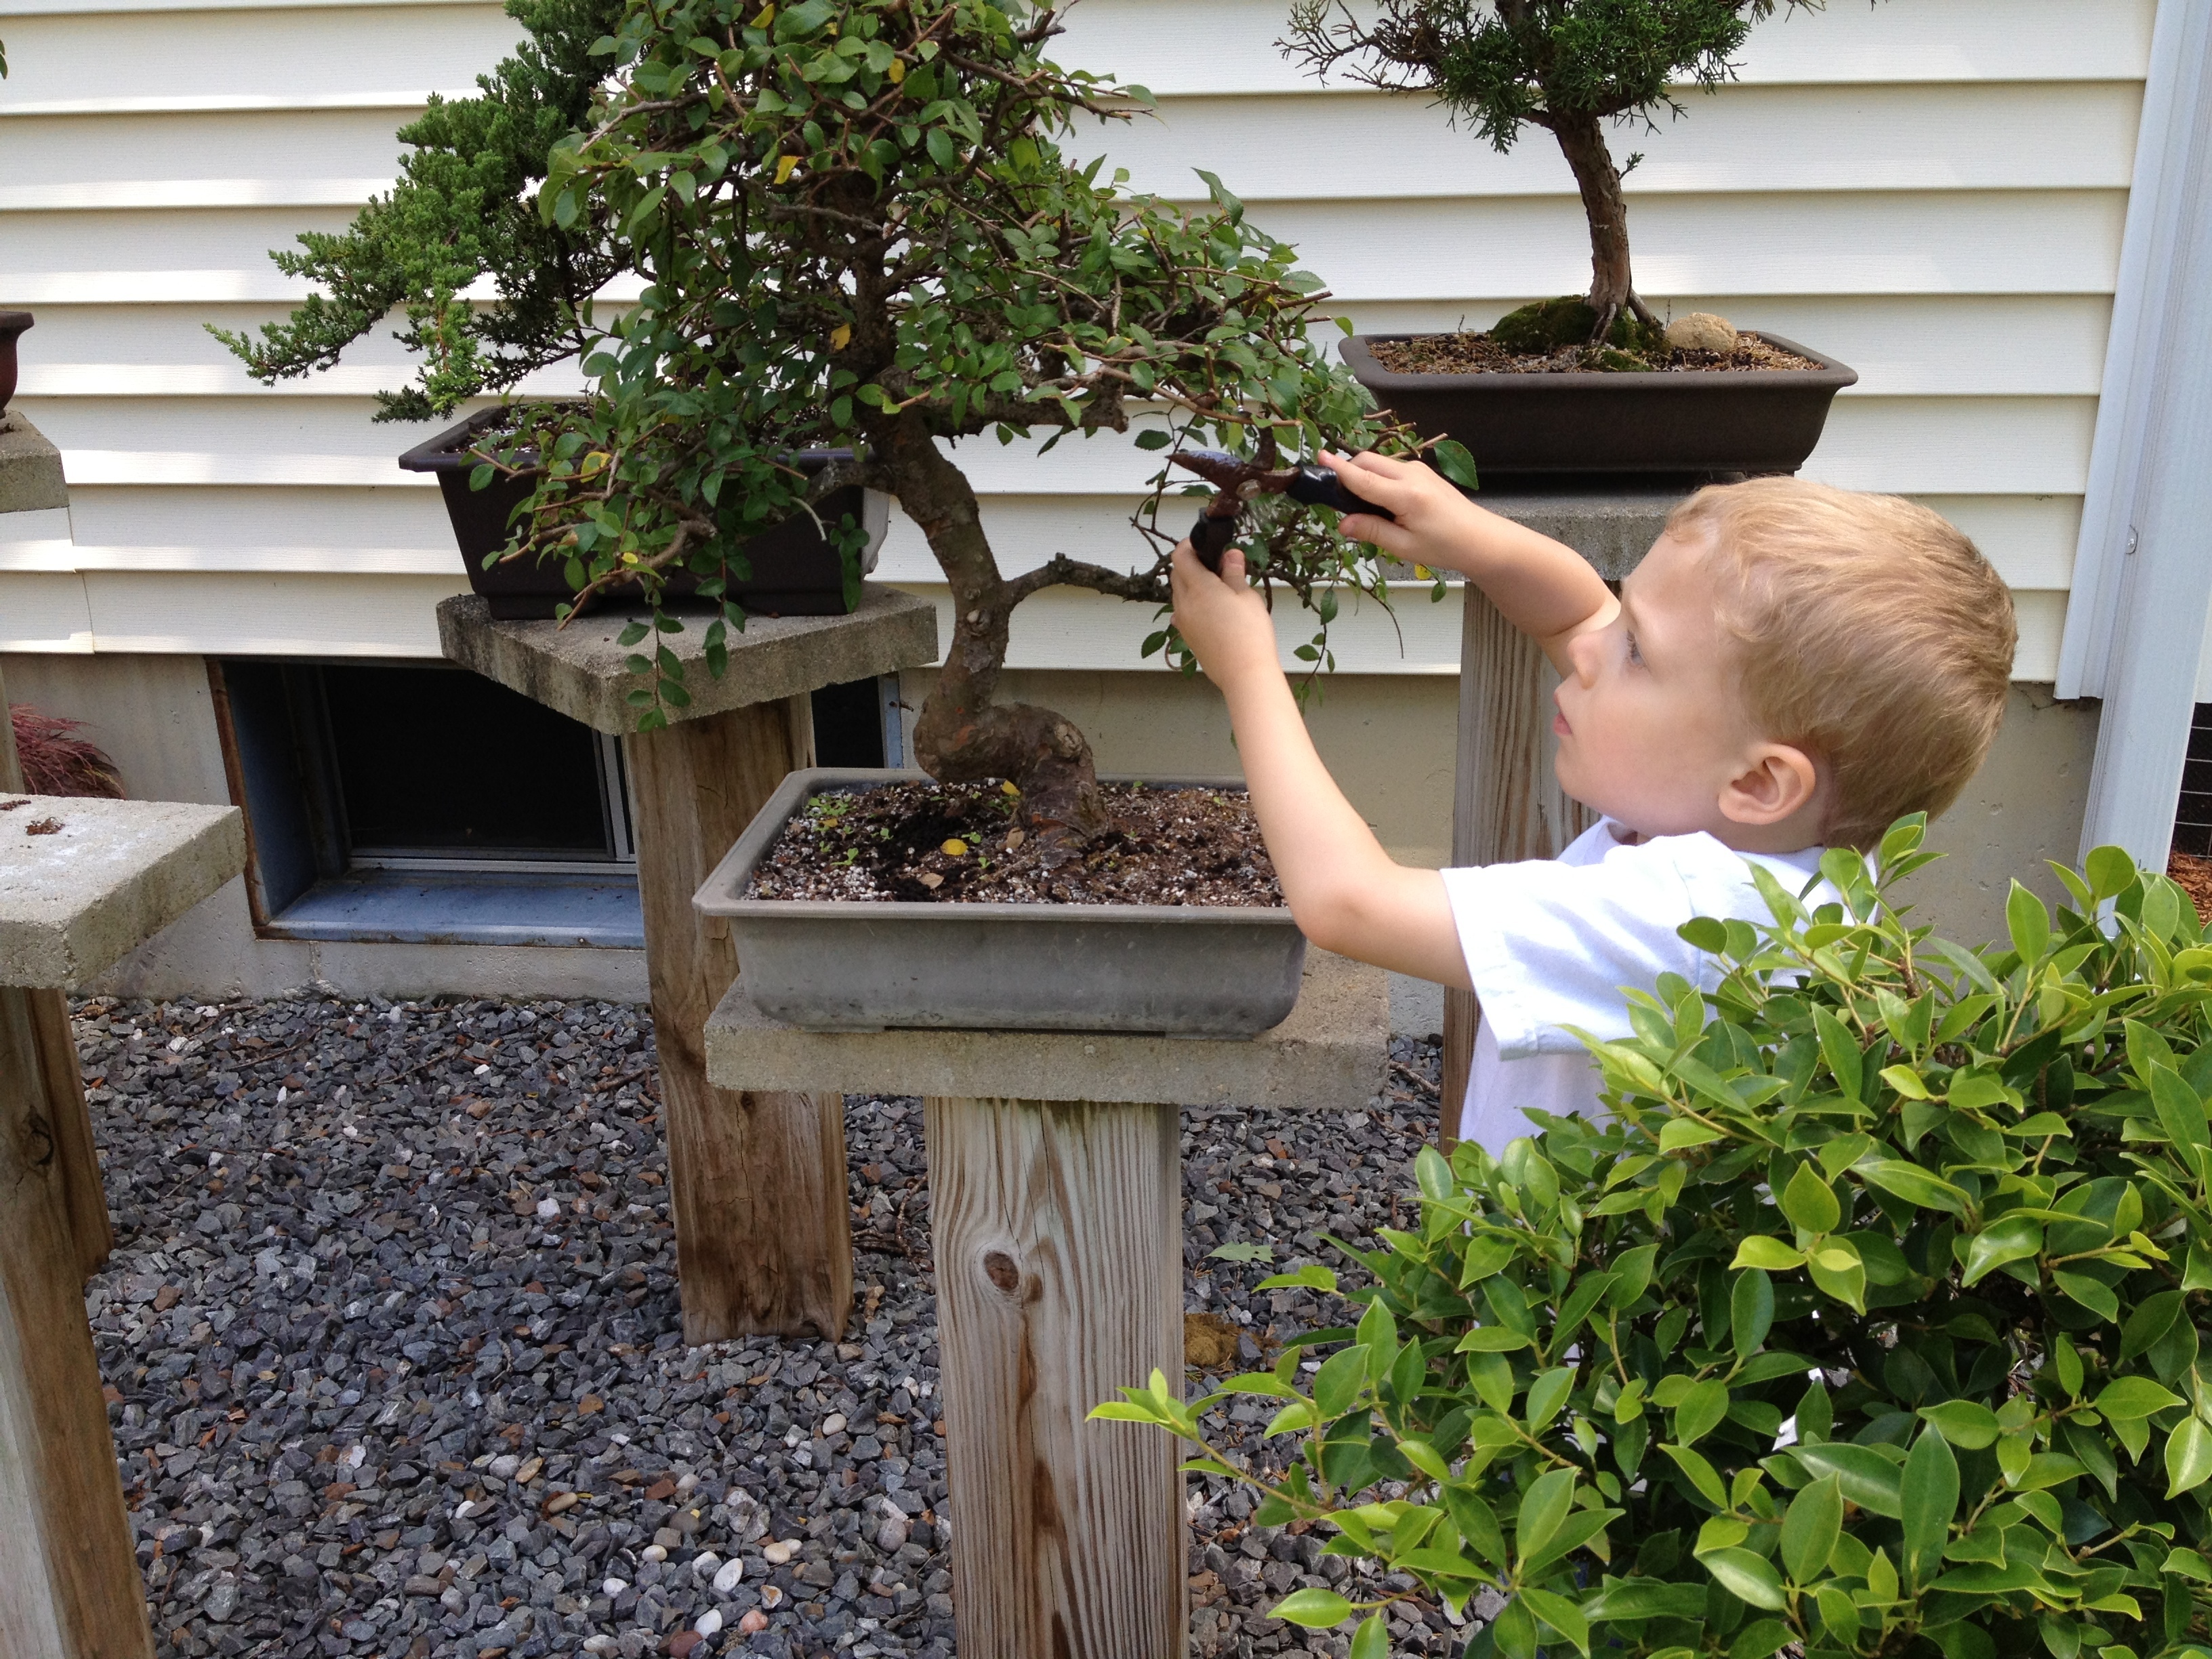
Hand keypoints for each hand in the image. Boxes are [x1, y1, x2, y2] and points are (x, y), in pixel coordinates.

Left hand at [1170, 539, 1278, 689]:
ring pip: (1179, 595)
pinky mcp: (1187, 638)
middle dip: (1191, 564)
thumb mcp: (1246, 596)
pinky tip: (1211, 610)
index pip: (1180, 556)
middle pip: (1177, 575)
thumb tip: (1231, 555)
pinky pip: (1183, 613)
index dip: (1189, 545)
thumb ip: (1234, 573)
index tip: (1202, 544)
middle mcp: (1183, 604)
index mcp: (1198, 587)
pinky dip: (1192, 605)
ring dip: (1191, 586)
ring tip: (1217, 589)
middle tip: (1216, 565)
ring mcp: (1182, 623)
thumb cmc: (1249, 635)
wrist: (1244, 674)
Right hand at [1317, 449, 1483, 574]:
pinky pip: (1389, 469)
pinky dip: (1376, 479)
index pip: (1364, 479)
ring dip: (1362, 477)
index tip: (1319, 457)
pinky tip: (1380, 503)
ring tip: (1362, 508)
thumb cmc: (1445, 546)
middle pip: (1367, 462)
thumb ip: (1372, 532)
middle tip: (1338, 500)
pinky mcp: (1421, 472)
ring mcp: (1418, 470)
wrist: (1479, 538)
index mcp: (1407, 496)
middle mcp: (1412, 475)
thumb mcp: (1405, 546)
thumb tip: (1343, 524)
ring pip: (1378, 463)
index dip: (1339, 469)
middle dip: (1348, 473)